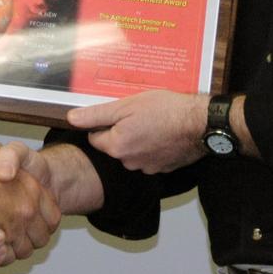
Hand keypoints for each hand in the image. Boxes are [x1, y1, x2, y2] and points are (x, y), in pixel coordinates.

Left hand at [66, 90, 207, 173]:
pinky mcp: (164, 168)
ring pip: (132, 151)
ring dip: (137, 138)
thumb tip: (72, 118)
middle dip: (121, 131)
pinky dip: (153, 146)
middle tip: (137, 114)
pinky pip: (149, 157)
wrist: (200, 123)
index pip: (95, 138)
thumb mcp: (126, 105)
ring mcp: (148, 167)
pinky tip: (163, 132)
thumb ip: (97, 114)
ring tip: (152, 122)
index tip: (118, 112)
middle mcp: (129, 162)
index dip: (104, 123)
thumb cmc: (166, 110)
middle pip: (114, 145)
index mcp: (117, 146)